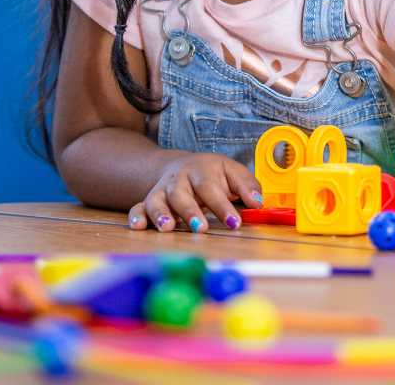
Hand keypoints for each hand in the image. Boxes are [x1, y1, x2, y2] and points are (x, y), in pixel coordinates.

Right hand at [128, 153, 261, 231]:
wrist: (183, 166)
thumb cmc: (212, 173)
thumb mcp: (233, 172)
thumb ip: (247, 186)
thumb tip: (258, 202)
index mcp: (201, 169)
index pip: (211, 187)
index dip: (222, 206)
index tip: (234, 223)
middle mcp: (178, 179)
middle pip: (181, 193)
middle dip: (190, 211)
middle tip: (201, 228)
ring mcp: (161, 190)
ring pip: (157, 200)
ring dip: (161, 214)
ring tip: (168, 228)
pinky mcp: (149, 200)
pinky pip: (138, 207)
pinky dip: (137, 216)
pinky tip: (138, 227)